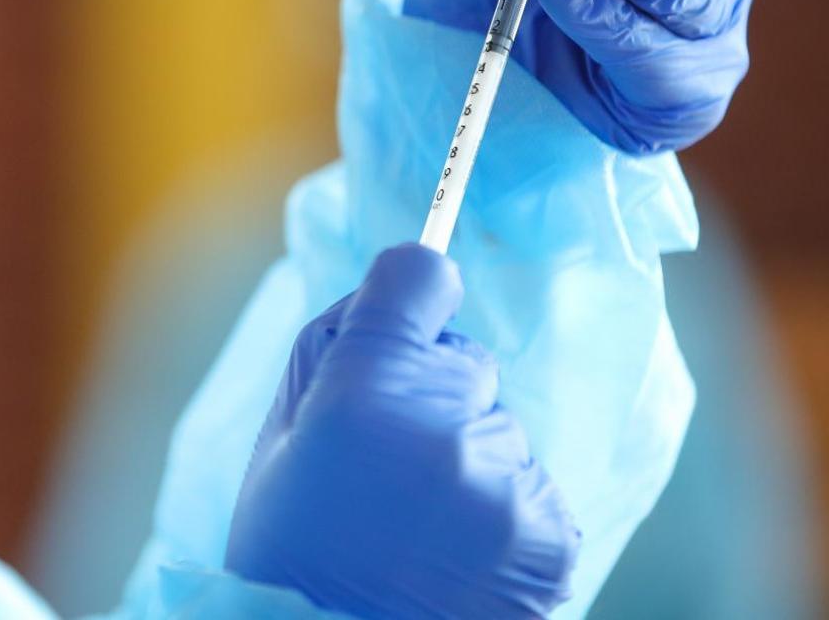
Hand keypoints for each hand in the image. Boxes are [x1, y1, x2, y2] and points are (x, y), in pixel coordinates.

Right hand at [226, 244, 578, 618]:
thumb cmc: (295, 546)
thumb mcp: (280, 434)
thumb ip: (340, 346)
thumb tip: (410, 282)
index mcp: (359, 398)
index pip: (418, 277)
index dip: (410, 295)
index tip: (413, 308)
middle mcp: (442, 435)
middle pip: (465, 364)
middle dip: (435, 399)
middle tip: (387, 464)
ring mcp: (502, 492)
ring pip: (500, 430)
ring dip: (471, 463)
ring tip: (419, 523)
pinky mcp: (547, 545)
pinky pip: (534, 487)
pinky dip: (503, 515)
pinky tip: (456, 550)